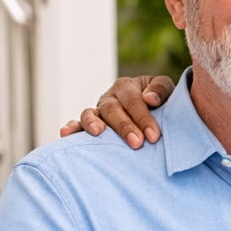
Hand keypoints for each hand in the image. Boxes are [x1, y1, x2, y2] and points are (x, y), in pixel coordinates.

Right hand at [59, 75, 175, 148]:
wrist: (154, 113)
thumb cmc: (160, 103)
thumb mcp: (165, 92)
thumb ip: (160, 90)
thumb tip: (150, 98)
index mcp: (128, 87)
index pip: (134, 100)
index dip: (143, 118)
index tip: (154, 136)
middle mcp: (110, 97)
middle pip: (113, 109)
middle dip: (125, 126)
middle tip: (137, 143)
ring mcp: (98, 111)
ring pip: (90, 114)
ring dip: (93, 123)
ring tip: (98, 132)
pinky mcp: (89, 124)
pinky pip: (77, 124)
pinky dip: (71, 127)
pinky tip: (65, 133)